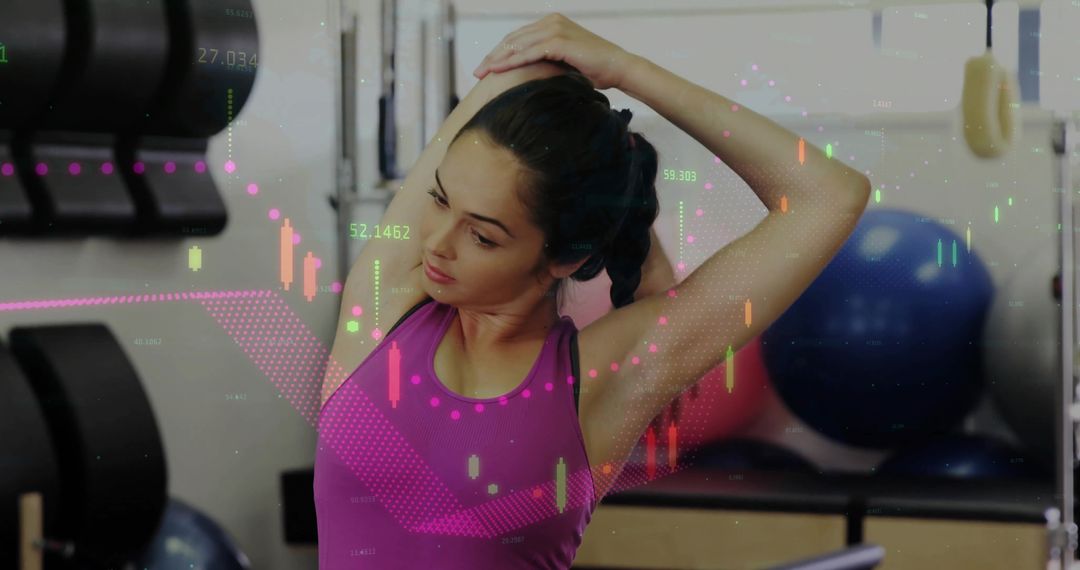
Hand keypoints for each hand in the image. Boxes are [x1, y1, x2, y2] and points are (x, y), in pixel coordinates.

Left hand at [472, 13, 636, 90]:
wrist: (618, 68)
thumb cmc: (594, 70)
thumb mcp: (563, 62)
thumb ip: (545, 61)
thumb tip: (525, 75)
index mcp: (551, 23)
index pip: (518, 37)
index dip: (500, 52)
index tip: (486, 67)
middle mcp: (551, 21)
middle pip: (514, 39)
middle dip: (493, 55)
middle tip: (477, 71)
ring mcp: (555, 29)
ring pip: (518, 44)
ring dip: (498, 59)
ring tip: (483, 73)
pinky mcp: (559, 41)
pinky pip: (529, 52)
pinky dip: (512, 62)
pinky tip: (499, 71)